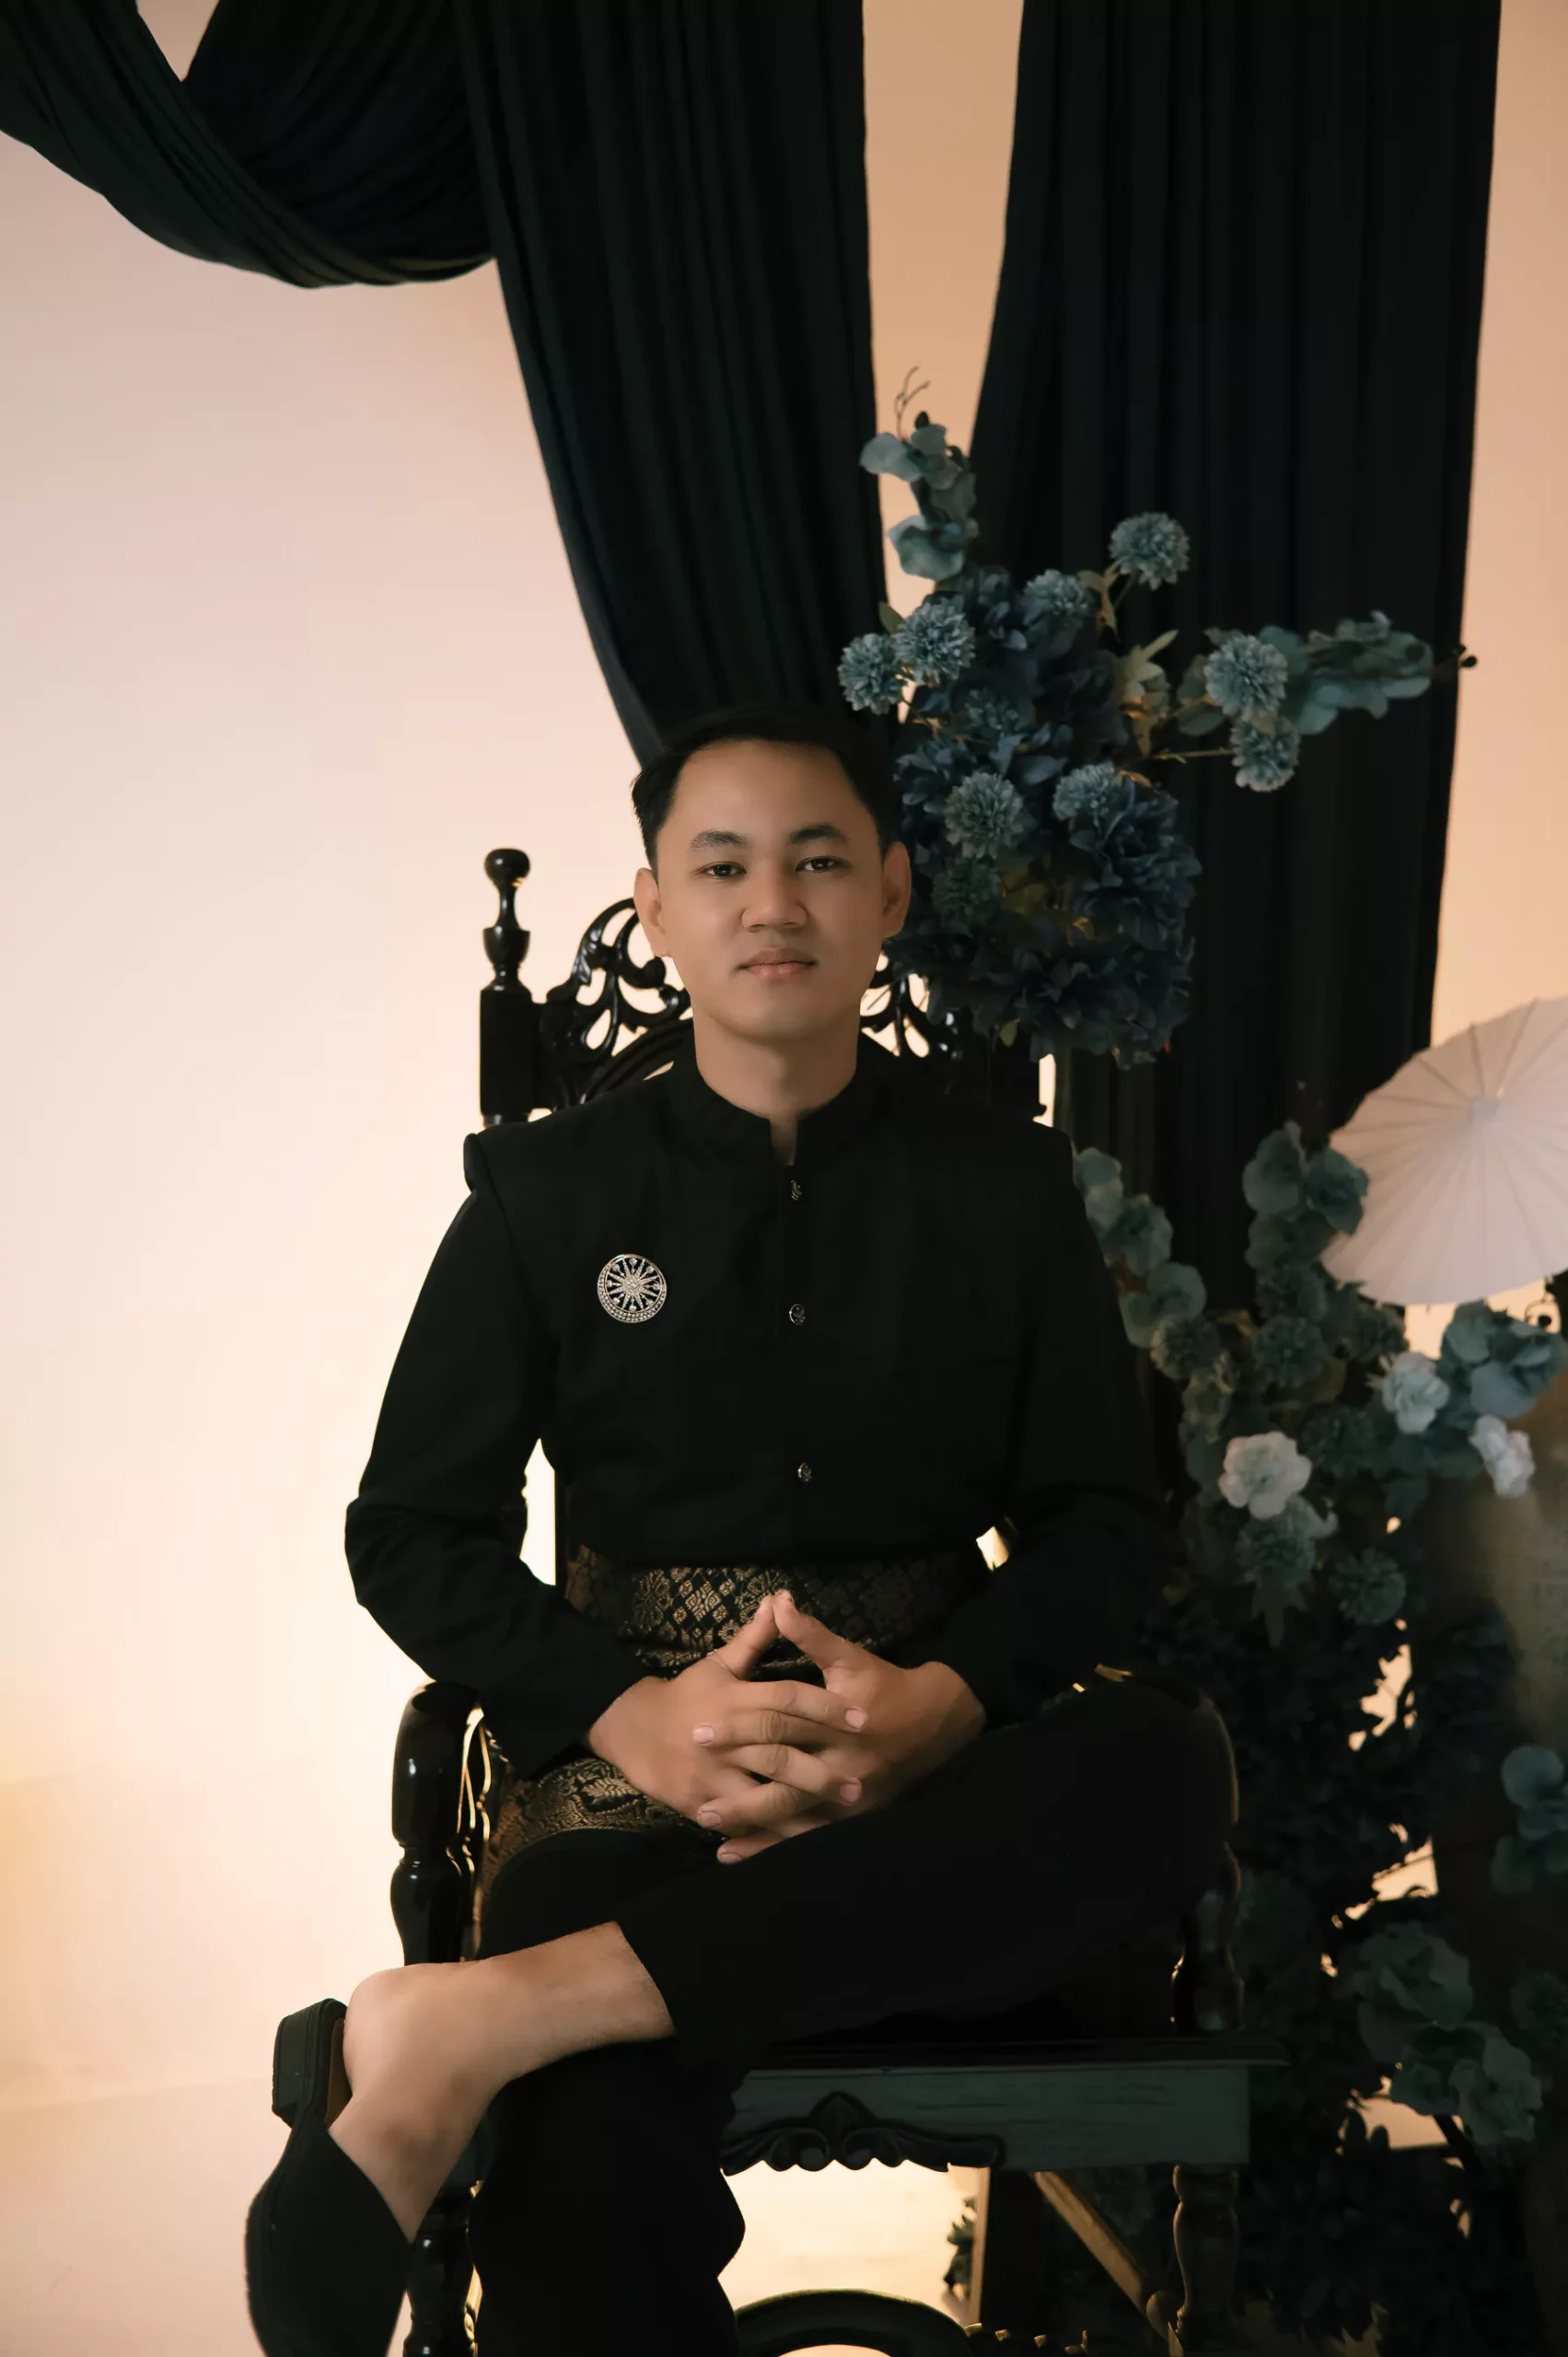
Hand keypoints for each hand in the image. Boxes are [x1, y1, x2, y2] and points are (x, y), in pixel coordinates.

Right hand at [583, 1596, 869, 1829]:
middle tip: (858, 1779)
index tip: (859, 1718)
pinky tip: (799, 1837)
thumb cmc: (686, 1695)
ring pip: (763, 1791)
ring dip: (803, 1804)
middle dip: (820, 1767)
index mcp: (734, 1699)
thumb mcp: (719, 1663)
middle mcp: (726, 1738)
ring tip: (836, 1810)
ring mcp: (712, 1774)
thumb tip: (779, 1599)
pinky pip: (740, 1820)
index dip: (824, 1707)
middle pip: (779, 1752)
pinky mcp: (701, 1802)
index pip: (786, 1700)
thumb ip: (754, 1638)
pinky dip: (768, 1831)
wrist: (632, 1728)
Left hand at [690, 1591, 986, 1861]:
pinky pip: (812, 1834)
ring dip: (756, 1829)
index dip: (739, 1731)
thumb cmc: (887, 1685)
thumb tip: (778, 1602)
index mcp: (838, 1726)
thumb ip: (811, 1636)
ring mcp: (852, 1798)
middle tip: (699, 1804)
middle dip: (743, 1798)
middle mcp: (844, 1768)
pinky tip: (745, 1853)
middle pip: (786, 1786)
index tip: (699, 1732)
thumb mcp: (851, 1657)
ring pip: (798, 1820)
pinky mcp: (856, 1815)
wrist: (937, 1721)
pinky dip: (778, 1845)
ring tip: (714, 1832)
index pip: (780, 1728)